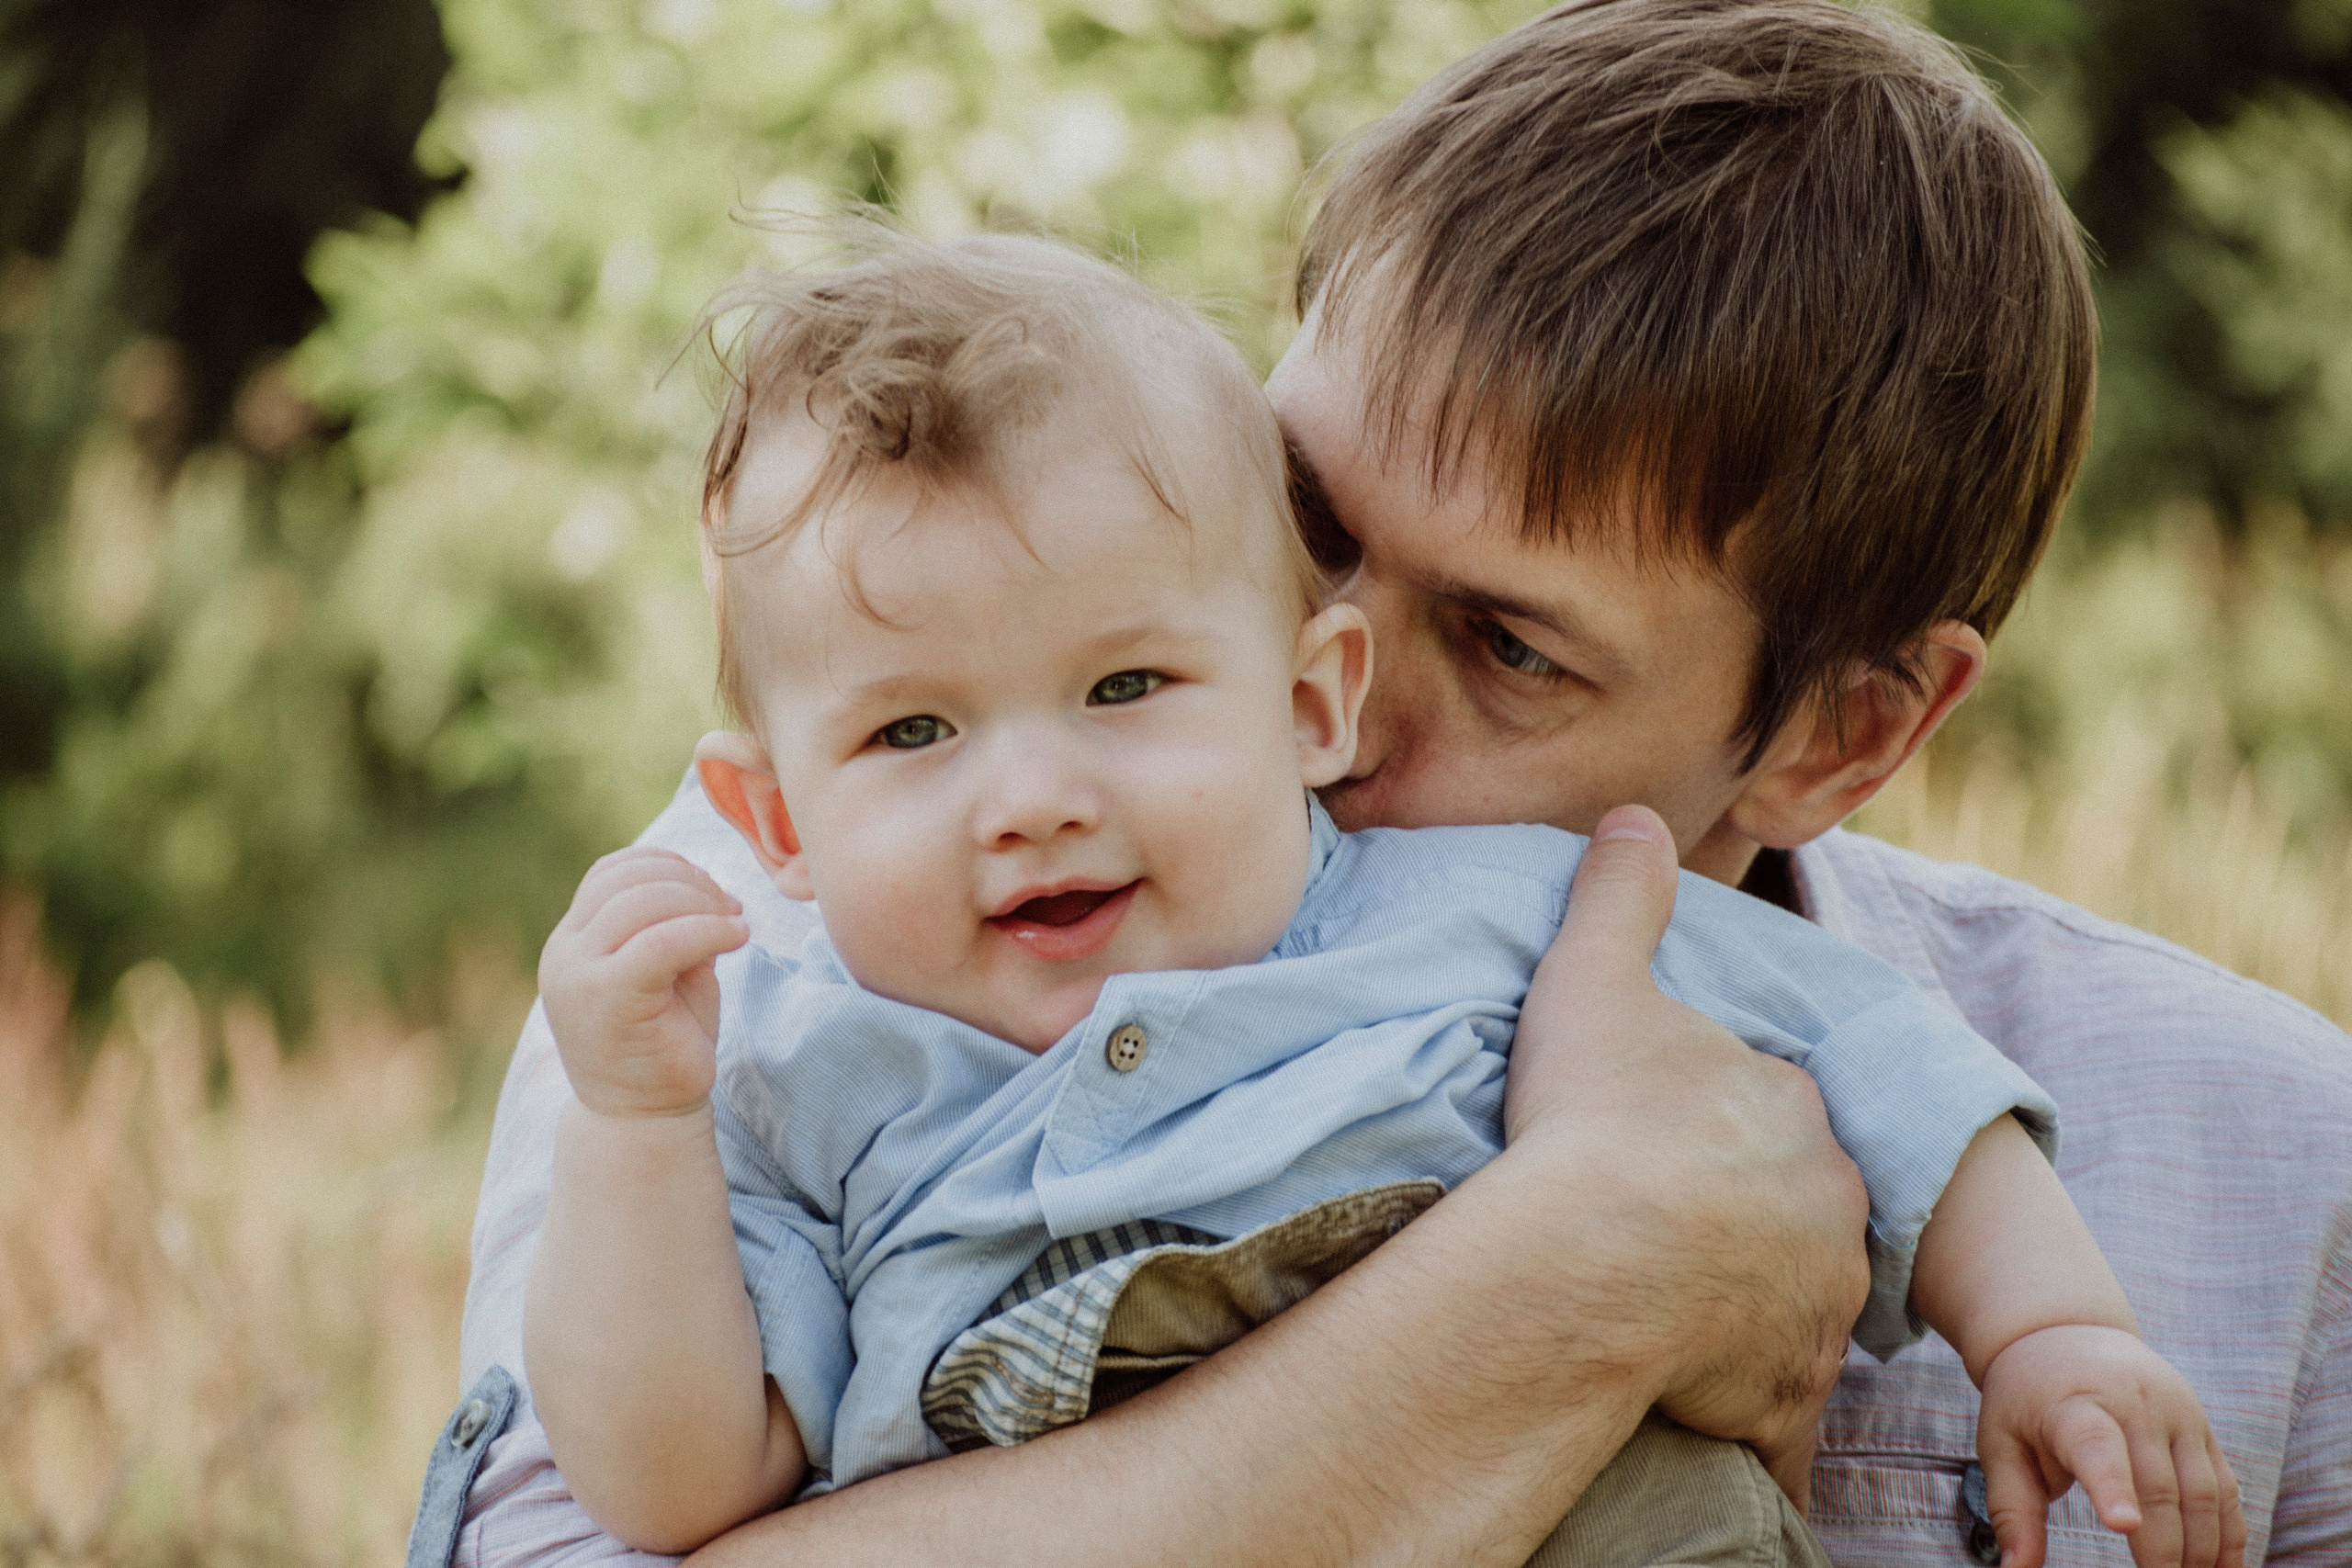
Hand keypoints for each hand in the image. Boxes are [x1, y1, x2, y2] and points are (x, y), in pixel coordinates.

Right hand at [539, 847, 749, 1118]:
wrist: (645, 1116)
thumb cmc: (664, 1039)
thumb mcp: (666, 967)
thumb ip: (669, 920)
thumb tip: (702, 879)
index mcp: (571, 940)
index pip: (613, 871)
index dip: (669, 866)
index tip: (713, 894)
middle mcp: (564, 953)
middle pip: (631, 881)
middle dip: (693, 884)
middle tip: (732, 910)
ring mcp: (578, 975)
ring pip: (646, 904)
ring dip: (703, 905)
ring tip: (735, 926)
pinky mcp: (607, 998)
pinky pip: (663, 941)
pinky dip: (708, 930)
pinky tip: (738, 939)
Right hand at [1505, 806, 1870, 1501]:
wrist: (1595, 1257)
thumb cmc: (1595, 1117)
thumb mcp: (1594, 981)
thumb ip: (1619, 897)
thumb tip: (1631, 815)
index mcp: (1787, 1106)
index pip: (1765, 1112)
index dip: (1711, 1129)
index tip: (1654, 1149)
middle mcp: (1827, 1201)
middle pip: (1791, 1210)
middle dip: (1742, 1223)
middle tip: (1654, 1238)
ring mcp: (1816, 1302)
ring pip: (1790, 1306)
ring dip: (1744, 1315)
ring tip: (1660, 1324)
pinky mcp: (1787, 1392)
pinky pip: (1771, 1413)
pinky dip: (1741, 1414)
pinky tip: (1690, 1418)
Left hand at [1978, 1324, 2245, 1567]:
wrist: (2065, 1333)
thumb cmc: (2026, 1398)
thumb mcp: (2001, 1441)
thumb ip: (2012, 1508)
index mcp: (2076, 1403)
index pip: (2097, 1444)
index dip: (2112, 1485)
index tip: (2123, 1525)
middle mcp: (2135, 1404)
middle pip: (2159, 1488)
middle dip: (2163, 1552)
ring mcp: (2178, 1415)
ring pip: (2202, 1494)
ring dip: (2201, 1552)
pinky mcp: (2202, 1429)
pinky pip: (2225, 1489)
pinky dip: (2229, 1536)